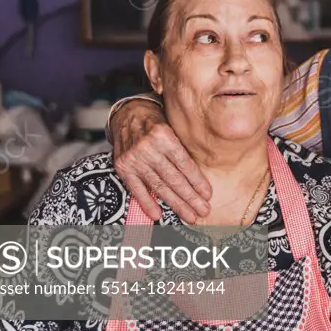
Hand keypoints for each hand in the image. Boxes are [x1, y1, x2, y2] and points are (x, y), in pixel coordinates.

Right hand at [111, 99, 211, 222]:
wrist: (129, 114)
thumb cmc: (157, 123)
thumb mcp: (173, 128)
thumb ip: (182, 150)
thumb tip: (200, 178)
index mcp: (164, 136)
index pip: (184, 164)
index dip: (197, 182)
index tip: (207, 195)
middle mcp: (148, 148)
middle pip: (173, 179)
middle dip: (190, 198)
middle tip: (203, 211)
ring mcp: (134, 159)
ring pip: (159, 186)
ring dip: (175, 204)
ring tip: (189, 216)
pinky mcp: (123, 167)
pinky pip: (136, 189)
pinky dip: (147, 203)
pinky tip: (158, 215)